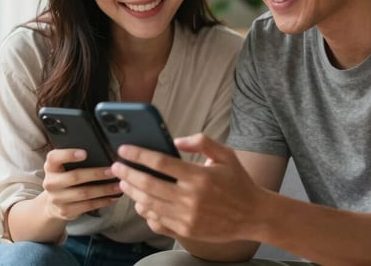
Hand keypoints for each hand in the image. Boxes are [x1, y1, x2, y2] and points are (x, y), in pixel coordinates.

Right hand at [40, 148, 120, 220]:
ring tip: (118, 186)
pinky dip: (102, 201)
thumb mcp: (63, 166)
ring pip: (83, 193)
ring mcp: (57, 199)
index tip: (85, 153)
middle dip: (96, 174)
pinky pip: (87, 206)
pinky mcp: (66, 211)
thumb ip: (74, 159)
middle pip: (74, 177)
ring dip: (104, 190)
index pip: (54, 157)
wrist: (51, 204)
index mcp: (50, 167)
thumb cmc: (64, 178)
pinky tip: (113, 197)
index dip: (68, 154)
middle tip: (113, 171)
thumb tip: (102, 152)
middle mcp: (51, 183)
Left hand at [110, 134, 263, 241]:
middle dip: (128, 174)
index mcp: (200, 177)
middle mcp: (191, 198)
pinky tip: (140, 202)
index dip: (139, 155)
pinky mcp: (186, 231)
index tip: (124, 149)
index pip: (161, 163)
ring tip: (124, 182)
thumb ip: (201, 142)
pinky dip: (145, 212)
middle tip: (116, 166)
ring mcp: (187, 217)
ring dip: (133, 192)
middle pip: (149, 185)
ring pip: (150, 204)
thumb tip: (176, 140)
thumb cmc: (239, 182)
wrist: (253, 215)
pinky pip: (157, 222)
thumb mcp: (226, 155)